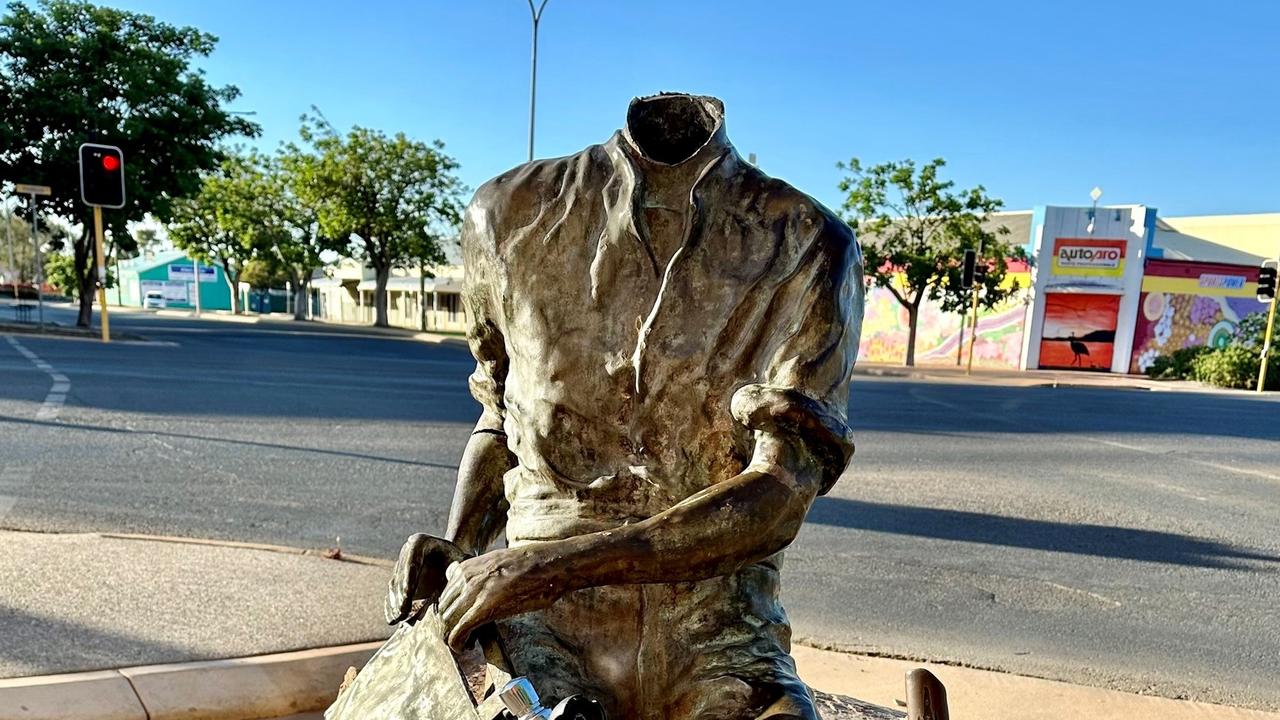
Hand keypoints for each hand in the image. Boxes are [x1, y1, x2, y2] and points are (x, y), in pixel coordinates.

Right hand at [385, 534, 467, 625]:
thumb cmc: (460, 558)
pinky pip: (393, 593)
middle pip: (400, 575)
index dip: (408, 579)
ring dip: (394, 603)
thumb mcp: (462, 560)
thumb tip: (456, 587)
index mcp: (420, 542)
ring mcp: (401, 564)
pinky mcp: (399, 578)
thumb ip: (458, 570)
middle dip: (400, 595)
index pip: (411, 560)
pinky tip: (393, 619)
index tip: (407, 595)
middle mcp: (406, 551)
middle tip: (402, 613)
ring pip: (394, 585)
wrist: (453, 557)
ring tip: (398, 619)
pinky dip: (392, 605)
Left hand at [438, 547, 562, 651]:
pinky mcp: (484, 608)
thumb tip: (468, 583)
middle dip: (450, 625)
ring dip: (454, 635)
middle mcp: (465, 577)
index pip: (445, 595)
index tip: (462, 621)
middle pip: (444, 609)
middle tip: (465, 636)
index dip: (452, 612)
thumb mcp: (497, 560)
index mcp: (467, 566)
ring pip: (447, 621)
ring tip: (468, 642)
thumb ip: (478, 571)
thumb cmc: (531, 564)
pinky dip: (458, 643)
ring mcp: (473, 592)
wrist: (550, 564)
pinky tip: (466, 648)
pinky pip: (459, 630)